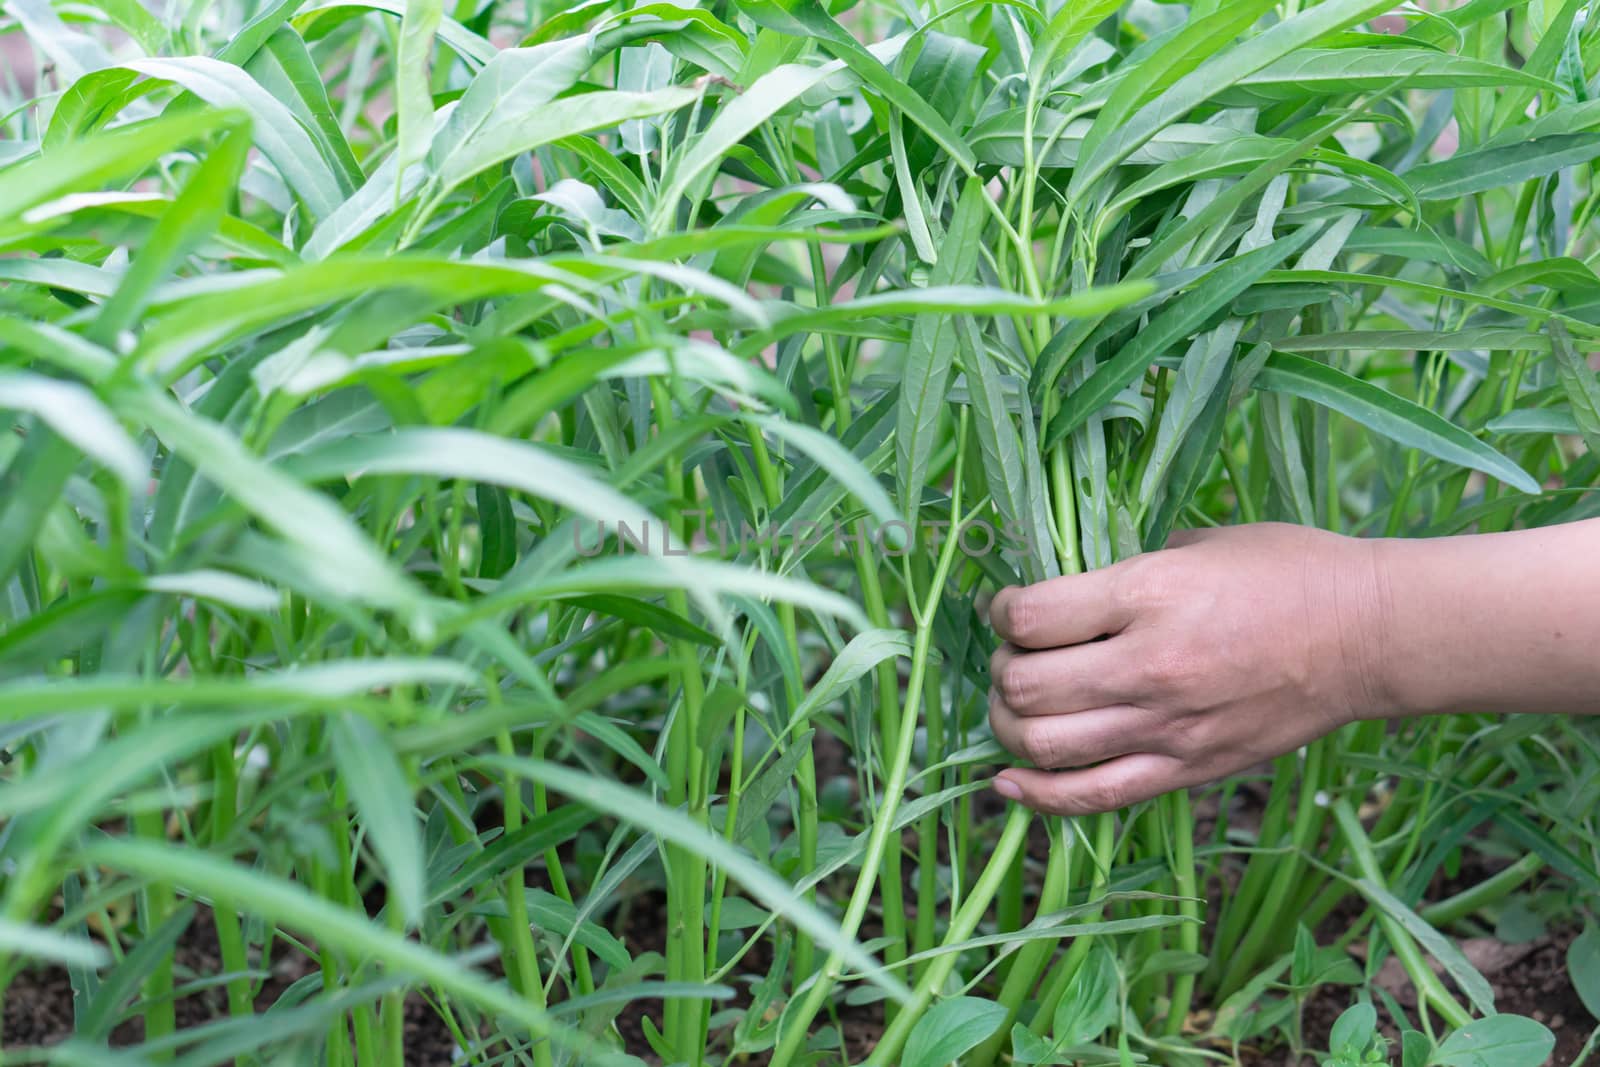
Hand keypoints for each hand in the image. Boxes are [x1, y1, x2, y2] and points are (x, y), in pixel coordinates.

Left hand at [986, 523, 1389, 814]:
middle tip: (1014, 656)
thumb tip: (1073, 588)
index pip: (1030, 617)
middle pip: (1024, 686)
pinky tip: (1008, 783)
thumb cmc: (1290, 571)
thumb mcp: (1201, 541)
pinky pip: (1093, 797)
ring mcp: (1167, 727)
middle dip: (1000, 670)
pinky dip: (1038, 796)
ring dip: (1008, 726)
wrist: (1370, 636)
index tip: (1006, 607)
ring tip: (1017, 707)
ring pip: (1043, 746)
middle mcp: (1149, 665)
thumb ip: (1129, 568)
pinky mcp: (1187, 770)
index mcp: (1149, 594)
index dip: (1001, 612)